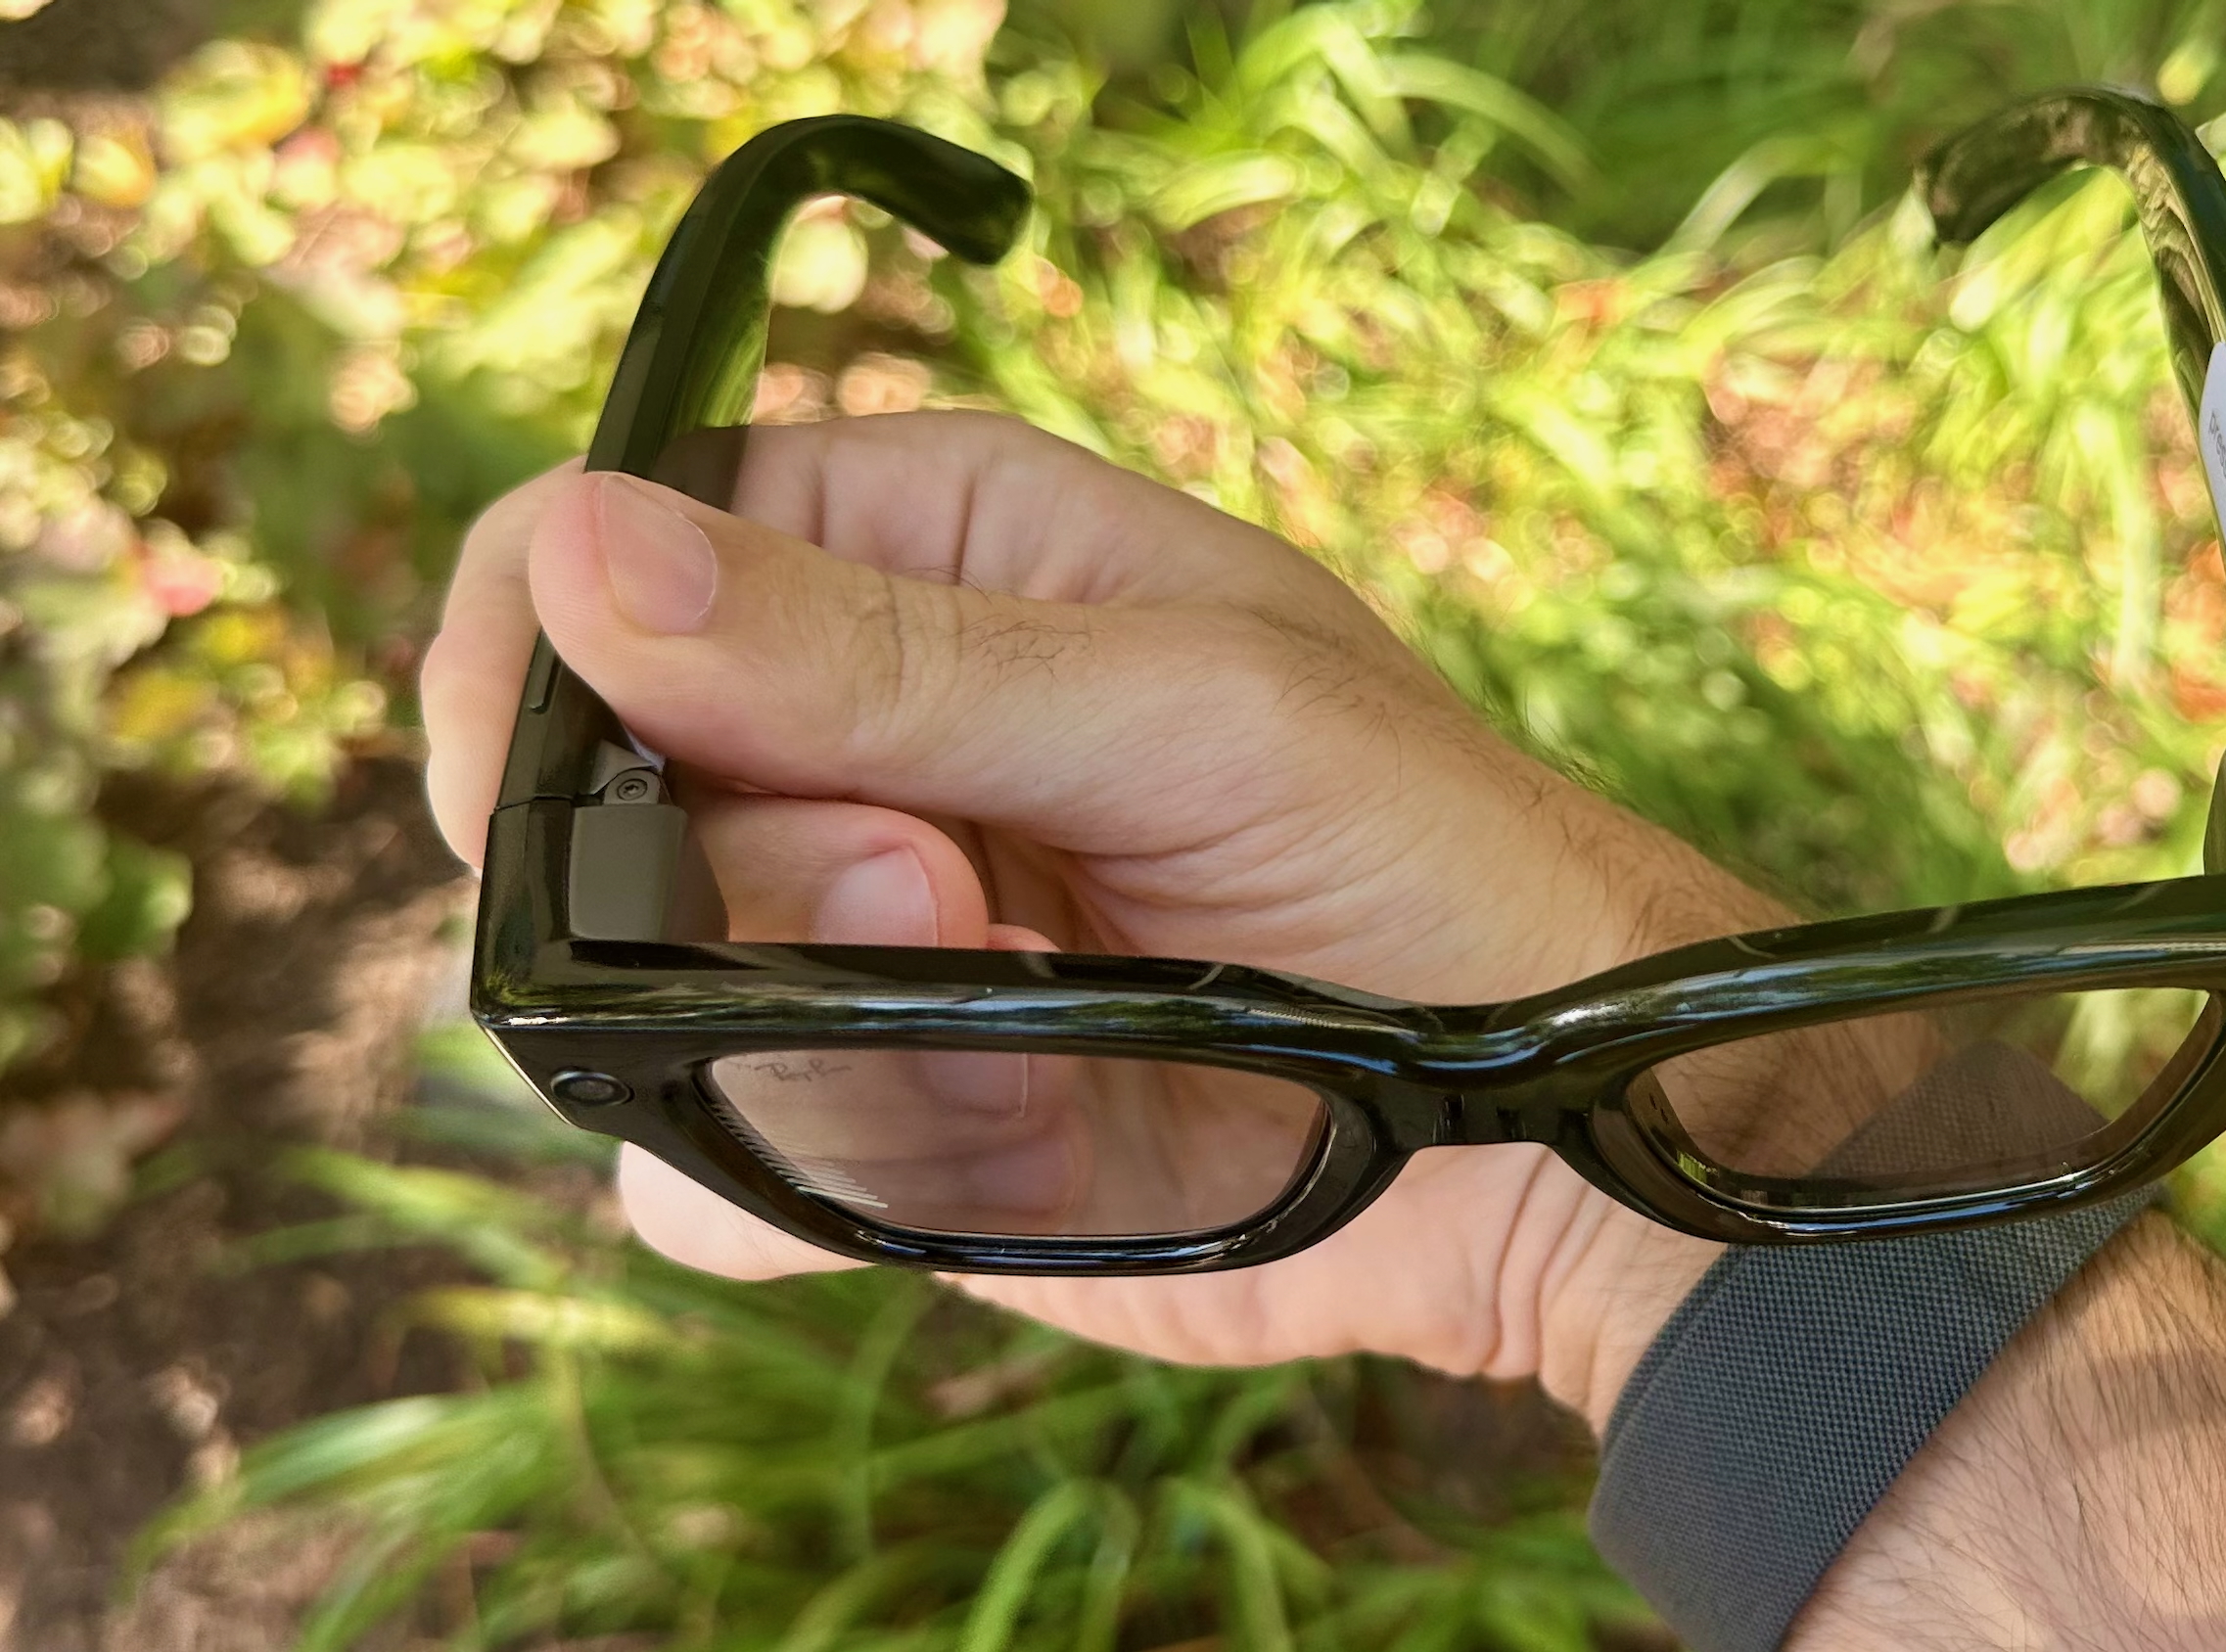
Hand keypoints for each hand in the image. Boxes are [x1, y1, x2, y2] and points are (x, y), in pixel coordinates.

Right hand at [422, 411, 1753, 1416]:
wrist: (1543, 1142)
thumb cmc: (1429, 856)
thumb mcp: (1189, 713)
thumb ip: (885, 655)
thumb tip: (579, 548)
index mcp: (923, 551)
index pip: (604, 551)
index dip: (538, 659)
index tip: (564, 779)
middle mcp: (853, 741)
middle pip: (585, 802)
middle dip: (735, 882)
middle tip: (946, 896)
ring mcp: (846, 945)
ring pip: (630, 1012)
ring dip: (825, 1048)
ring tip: (1041, 1023)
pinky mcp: (873, 1124)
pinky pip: (718, 1177)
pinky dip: (844, 1181)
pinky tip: (1030, 1142)